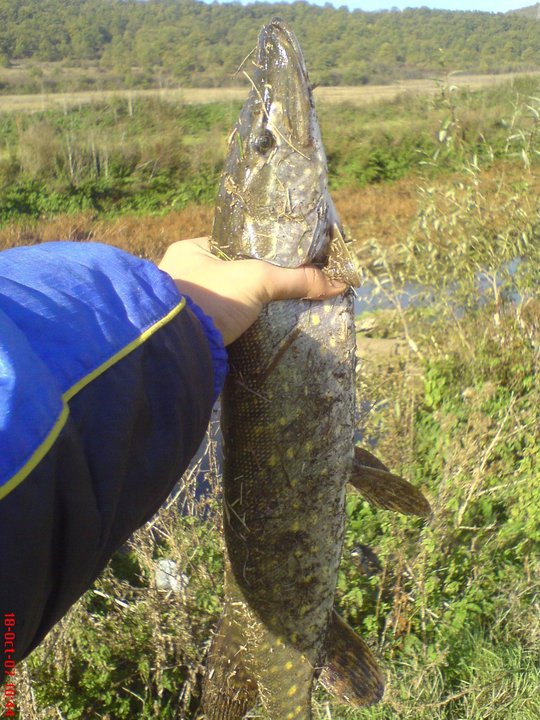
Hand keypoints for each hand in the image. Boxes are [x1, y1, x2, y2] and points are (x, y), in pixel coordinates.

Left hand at [158, 238, 345, 345]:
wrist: (179, 346)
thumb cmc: (212, 298)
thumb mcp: (258, 281)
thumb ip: (295, 279)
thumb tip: (338, 283)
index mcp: (190, 250)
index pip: (233, 246)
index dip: (259, 251)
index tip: (285, 260)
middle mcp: (182, 274)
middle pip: (230, 274)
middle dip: (254, 282)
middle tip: (284, 287)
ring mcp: (184, 303)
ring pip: (226, 299)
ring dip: (246, 306)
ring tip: (276, 308)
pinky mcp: (190, 330)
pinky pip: (220, 321)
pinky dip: (238, 324)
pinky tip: (258, 327)